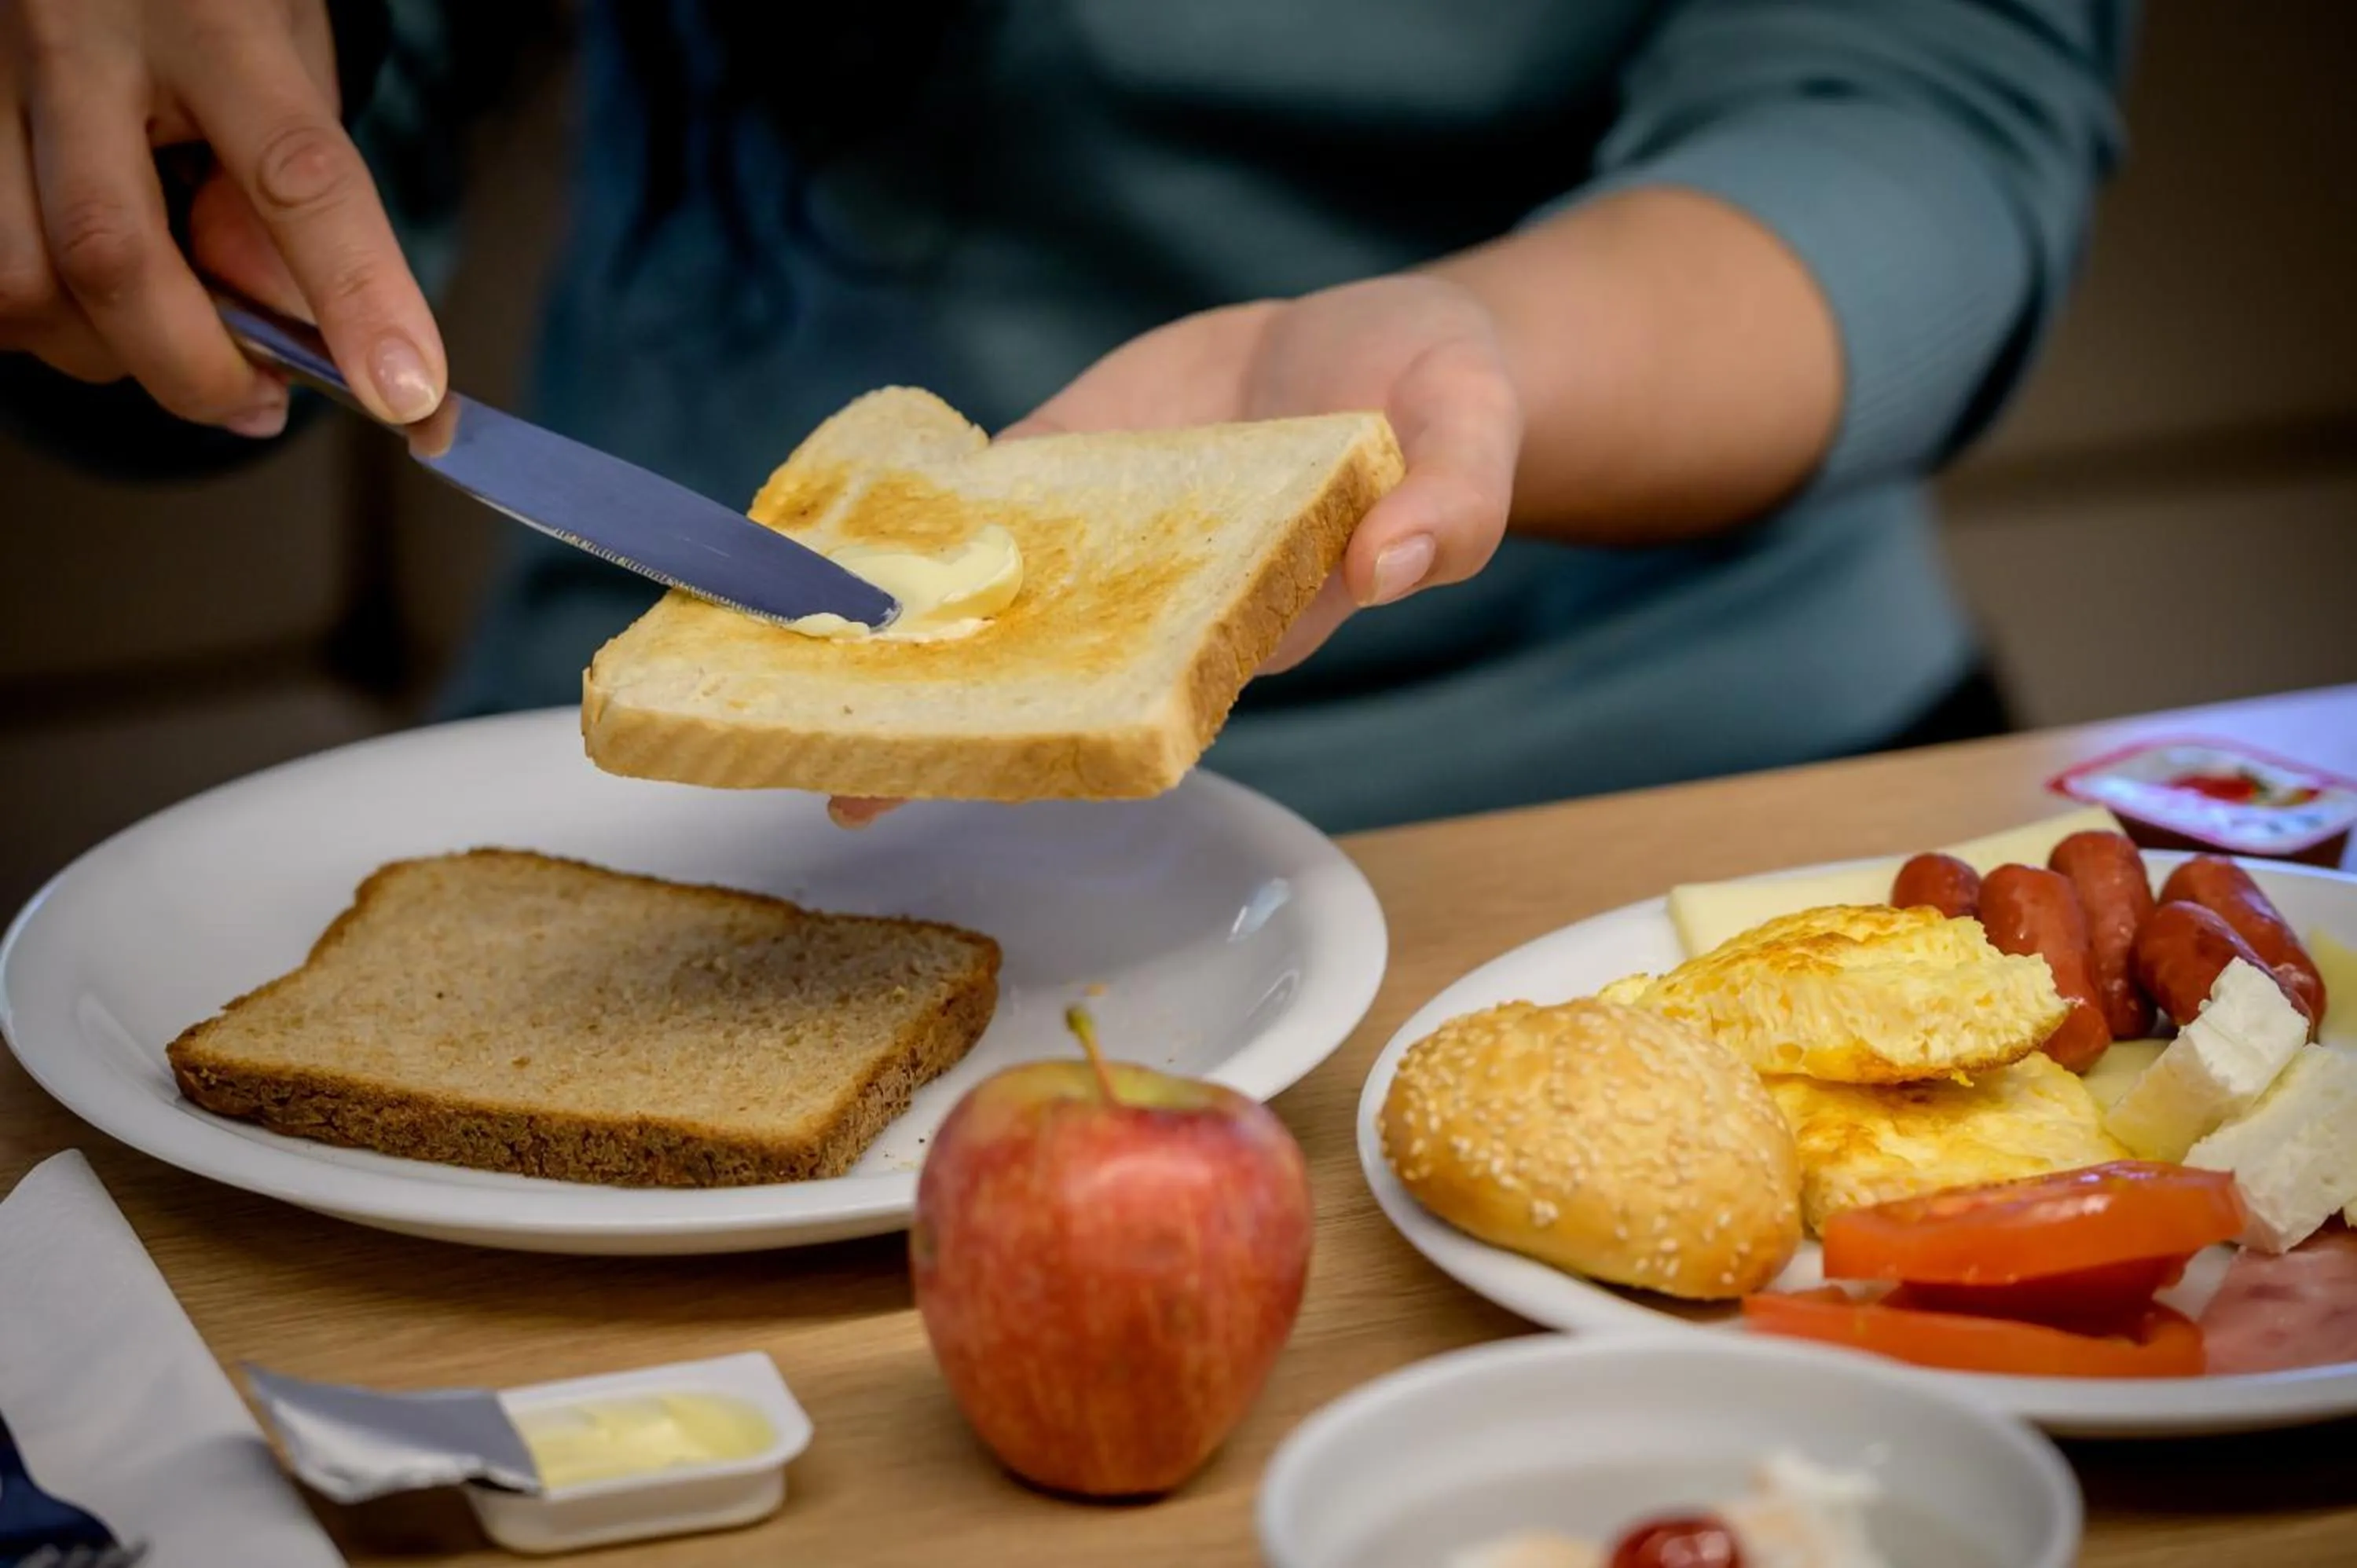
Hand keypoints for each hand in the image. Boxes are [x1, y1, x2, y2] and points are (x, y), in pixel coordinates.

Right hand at [0, 0, 444, 435]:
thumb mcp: (284, 52)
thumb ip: (294, 183)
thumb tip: (286, 326)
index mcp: (208, 17)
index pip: (297, 176)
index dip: (357, 297)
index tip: (405, 393)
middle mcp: (75, 40)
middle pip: (116, 257)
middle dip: (195, 370)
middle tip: (258, 404)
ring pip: (22, 283)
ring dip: (104, 351)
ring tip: (168, 338)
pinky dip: (44, 319)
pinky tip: (91, 298)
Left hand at [827, 274, 1522, 826]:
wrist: (1390, 335)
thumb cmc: (1447, 400)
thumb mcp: (1476, 435)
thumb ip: (1454, 507)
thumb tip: (1395, 559)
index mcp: (1248, 624)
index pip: (1139, 707)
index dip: (1053, 753)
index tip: (970, 789)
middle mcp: (1160, 597)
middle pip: (1043, 674)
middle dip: (947, 728)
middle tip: (832, 786)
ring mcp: (1106, 529)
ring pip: (991, 593)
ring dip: (899, 631)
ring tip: (785, 677)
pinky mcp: (1073, 457)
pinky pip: (985, 495)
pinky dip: (911, 515)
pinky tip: (827, 540)